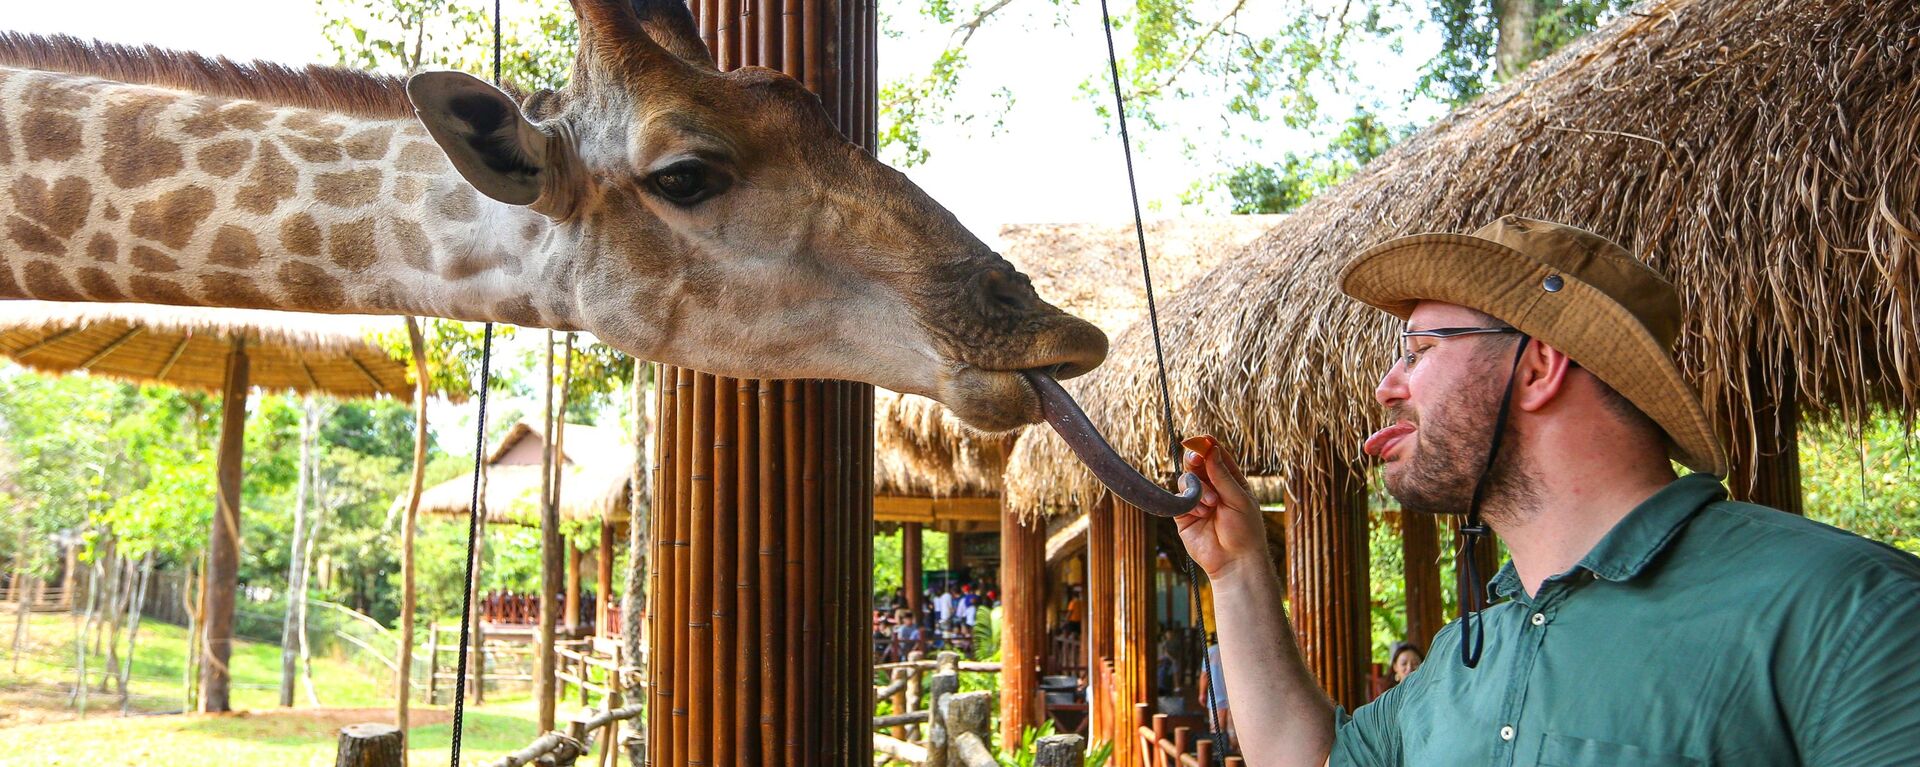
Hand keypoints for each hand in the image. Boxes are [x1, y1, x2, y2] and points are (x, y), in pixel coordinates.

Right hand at [1174, 435, 1269, 582]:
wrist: (1235, 561)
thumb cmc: (1245, 530)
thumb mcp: (1239, 498)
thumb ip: (1222, 475)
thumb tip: (1211, 449)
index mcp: (1231, 482)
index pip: (1217, 457)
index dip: (1208, 447)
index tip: (1202, 439)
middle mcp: (1213, 488)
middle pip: (1197, 465)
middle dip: (1196, 460)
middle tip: (1195, 459)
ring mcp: (1197, 501)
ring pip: (1186, 480)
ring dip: (1198, 488)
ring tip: (1211, 504)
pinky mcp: (1184, 515)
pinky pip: (1179, 498)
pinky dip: (1189, 501)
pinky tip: (1201, 512)